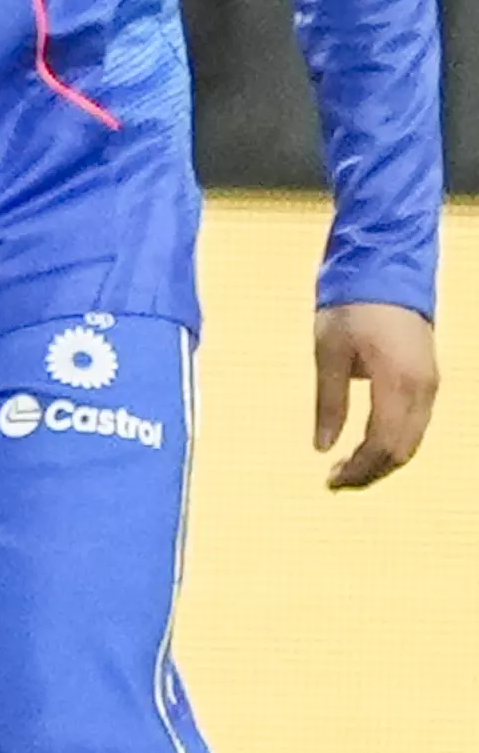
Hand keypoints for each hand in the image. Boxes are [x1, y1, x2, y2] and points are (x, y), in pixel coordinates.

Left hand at [316, 299, 435, 487]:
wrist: (386, 270)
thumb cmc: (350, 307)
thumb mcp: (327, 351)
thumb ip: (329, 402)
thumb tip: (322, 447)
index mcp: (397, 384)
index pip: (383, 445)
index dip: (360, 469)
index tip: (331, 481)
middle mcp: (422, 390)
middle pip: (402, 450)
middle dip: (371, 471)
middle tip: (336, 481)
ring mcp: (430, 385)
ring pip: (413, 440)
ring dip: (383, 460)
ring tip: (347, 468)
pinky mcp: (429, 379)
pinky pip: (416, 424)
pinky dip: (393, 442)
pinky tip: (367, 445)